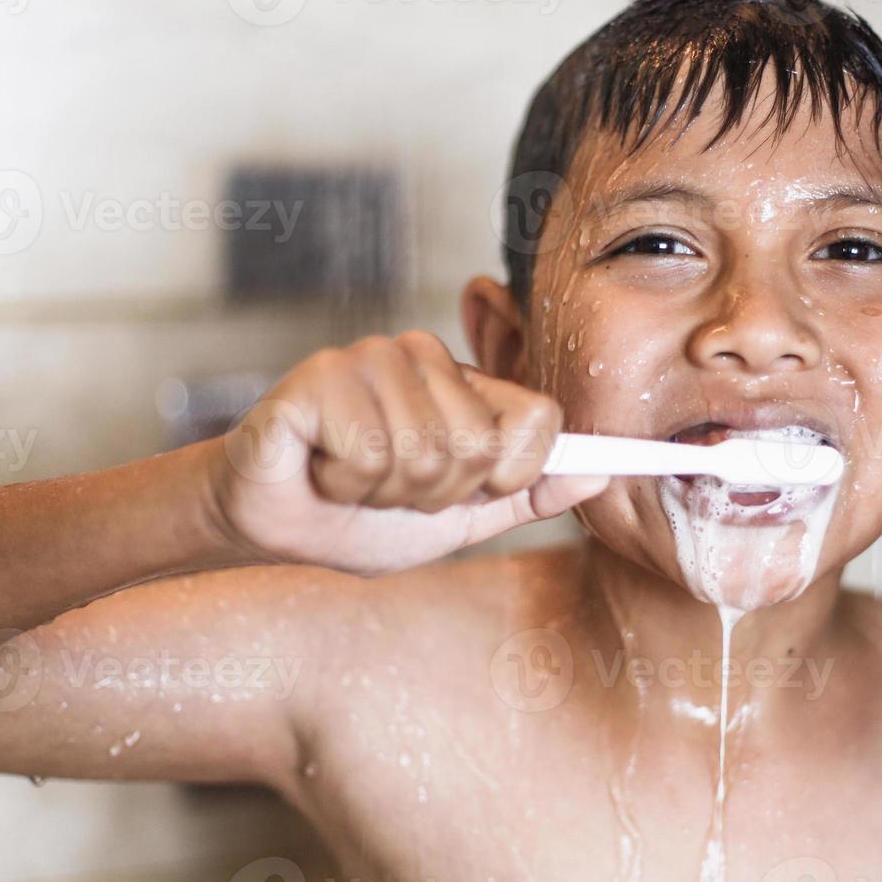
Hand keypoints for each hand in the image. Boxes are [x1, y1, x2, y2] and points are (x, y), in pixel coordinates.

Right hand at [204, 331, 607, 575]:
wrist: (276, 525)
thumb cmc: (363, 516)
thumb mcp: (463, 518)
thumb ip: (529, 494)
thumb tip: (605, 474)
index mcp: (468, 386)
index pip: (540, 420)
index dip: (509, 475)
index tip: (466, 490)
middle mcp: (425, 357)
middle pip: (479, 447)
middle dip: (432, 496)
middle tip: (388, 489)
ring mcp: (373, 358)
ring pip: (423, 452)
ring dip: (383, 494)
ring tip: (350, 478)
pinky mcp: (322, 374)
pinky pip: (368, 451)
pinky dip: (343, 484)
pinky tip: (321, 468)